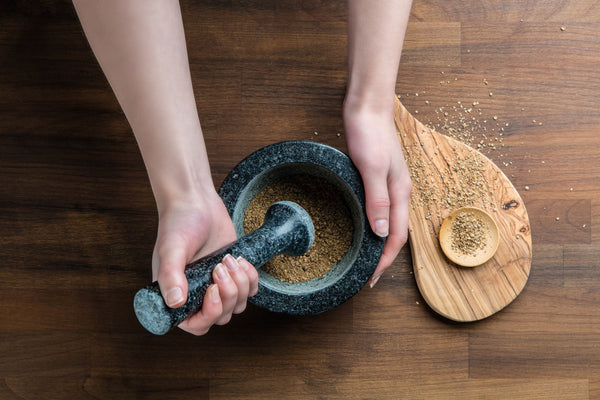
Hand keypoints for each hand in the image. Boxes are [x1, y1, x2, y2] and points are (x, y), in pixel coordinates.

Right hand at [152, 191, 258, 334]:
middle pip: (221, 316)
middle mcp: (196, 295)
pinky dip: (250, 278)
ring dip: (240, 285)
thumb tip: (175, 302)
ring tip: (228, 259)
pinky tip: (240, 259)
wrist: (196, 202)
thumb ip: (170, 276)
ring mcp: (217, 286)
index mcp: (176, 296)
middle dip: (228, 294)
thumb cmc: (177, 224)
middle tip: (220, 266)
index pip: (196, 325)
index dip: (209, 314)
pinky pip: (250, 291)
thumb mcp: (171, 249)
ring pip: (238, 305)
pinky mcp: (234, 275)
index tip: (212, 289)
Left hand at [343, 98, 411, 286]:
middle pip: (395, 232)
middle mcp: (399, 192)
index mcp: (400, 193)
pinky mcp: (378, 177)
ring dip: (379, 242)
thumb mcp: (371, 168)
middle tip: (367, 275)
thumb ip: (378, 200)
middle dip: (383, 256)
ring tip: (364, 258)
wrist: (367, 106)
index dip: (385, 260)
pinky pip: (380, 209)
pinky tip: (362, 227)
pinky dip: (373, 224)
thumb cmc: (369, 133)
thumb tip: (380, 234)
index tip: (372, 278)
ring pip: (388, 222)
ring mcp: (390, 184)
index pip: (396, 236)